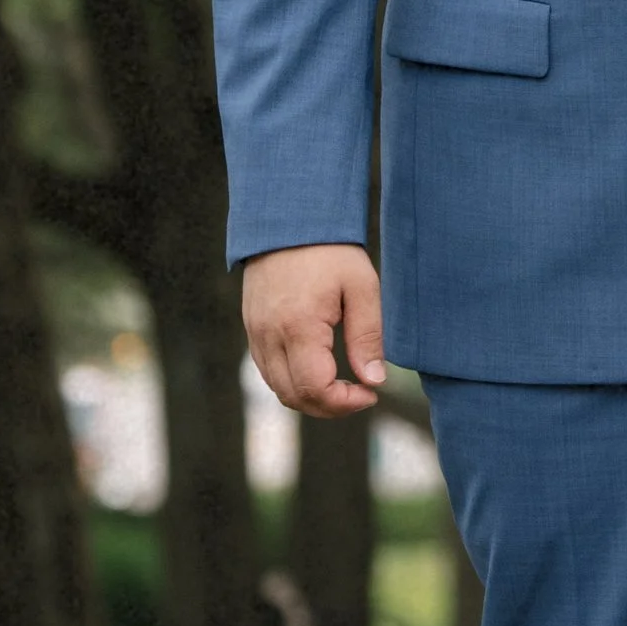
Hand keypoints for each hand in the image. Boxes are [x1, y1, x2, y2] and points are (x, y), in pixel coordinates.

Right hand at [243, 244, 385, 415]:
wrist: (288, 219)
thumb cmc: (330, 250)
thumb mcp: (361, 287)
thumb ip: (367, 336)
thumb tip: (374, 380)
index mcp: (298, 326)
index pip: (314, 389)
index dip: (344, 403)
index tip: (370, 393)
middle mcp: (269, 336)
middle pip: (293, 397)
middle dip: (329, 406)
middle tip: (360, 393)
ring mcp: (255, 333)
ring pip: (277, 388)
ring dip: (310, 397)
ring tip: (343, 385)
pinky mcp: (252, 328)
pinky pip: (268, 370)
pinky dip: (293, 381)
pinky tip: (319, 369)